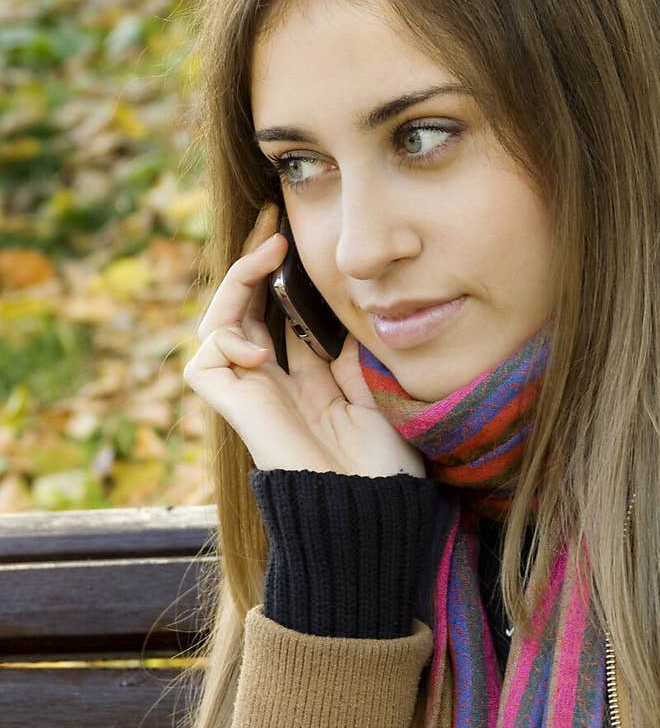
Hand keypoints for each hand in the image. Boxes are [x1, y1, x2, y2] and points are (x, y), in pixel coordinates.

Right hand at [183, 201, 426, 478]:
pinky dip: (226, 340)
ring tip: (267, 257)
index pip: (280, 315)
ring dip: (237, 285)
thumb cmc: (386, 463)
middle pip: (245, 311)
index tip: (292, 229)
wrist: (375, 508)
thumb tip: (343, 306)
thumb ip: (350, 352)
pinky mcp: (237, 411)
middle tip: (272, 219)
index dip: (280, 273)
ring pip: (218, 326)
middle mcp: (275, 386)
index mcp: (308, 383)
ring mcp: (253, 397)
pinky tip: (260, 348)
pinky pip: (205, 361)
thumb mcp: (376, 389)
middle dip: (252, 261)